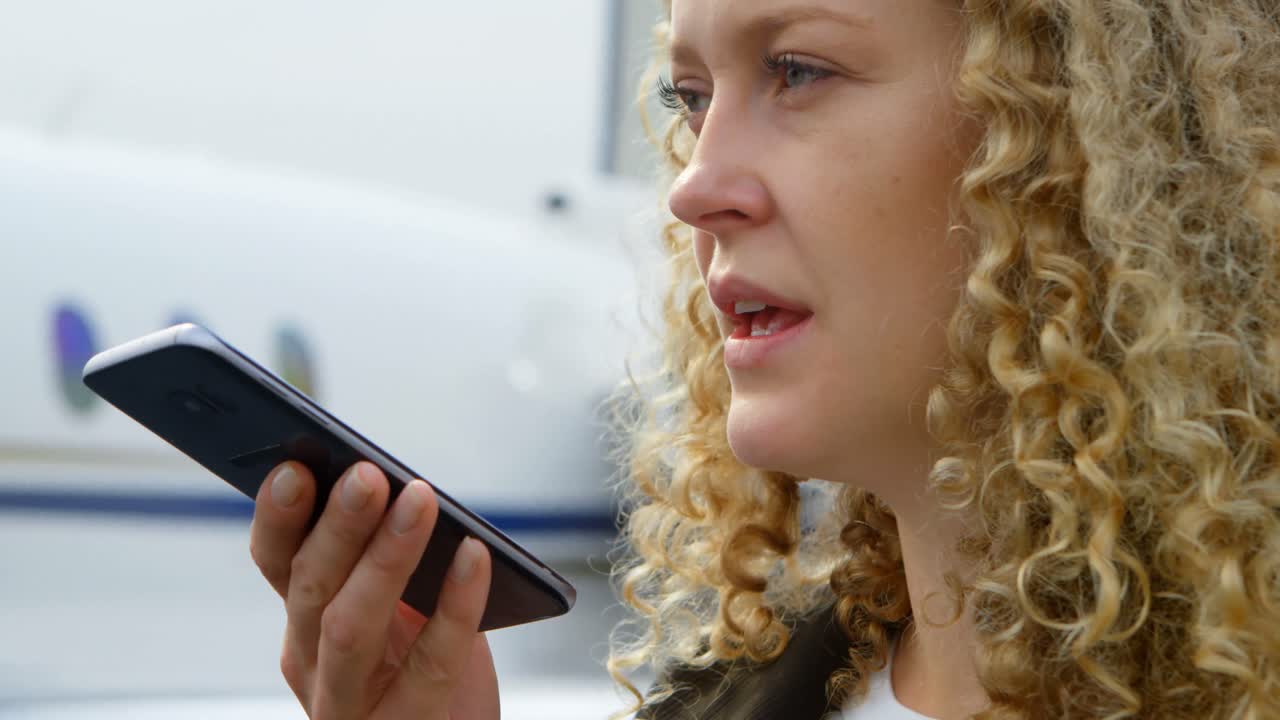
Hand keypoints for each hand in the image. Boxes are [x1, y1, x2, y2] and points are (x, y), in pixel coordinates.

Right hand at [249, 460, 499, 718]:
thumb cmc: (424, 670)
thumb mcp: (395, 608)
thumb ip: (388, 558)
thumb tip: (406, 485)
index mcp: (305, 620)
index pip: (275, 562)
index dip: (279, 518)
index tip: (295, 467)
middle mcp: (313, 662)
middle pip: (311, 589)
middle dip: (337, 526)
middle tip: (367, 474)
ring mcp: (350, 704)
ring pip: (350, 627)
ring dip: (385, 557)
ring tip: (419, 501)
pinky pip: (431, 664)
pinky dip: (456, 606)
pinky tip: (476, 559)